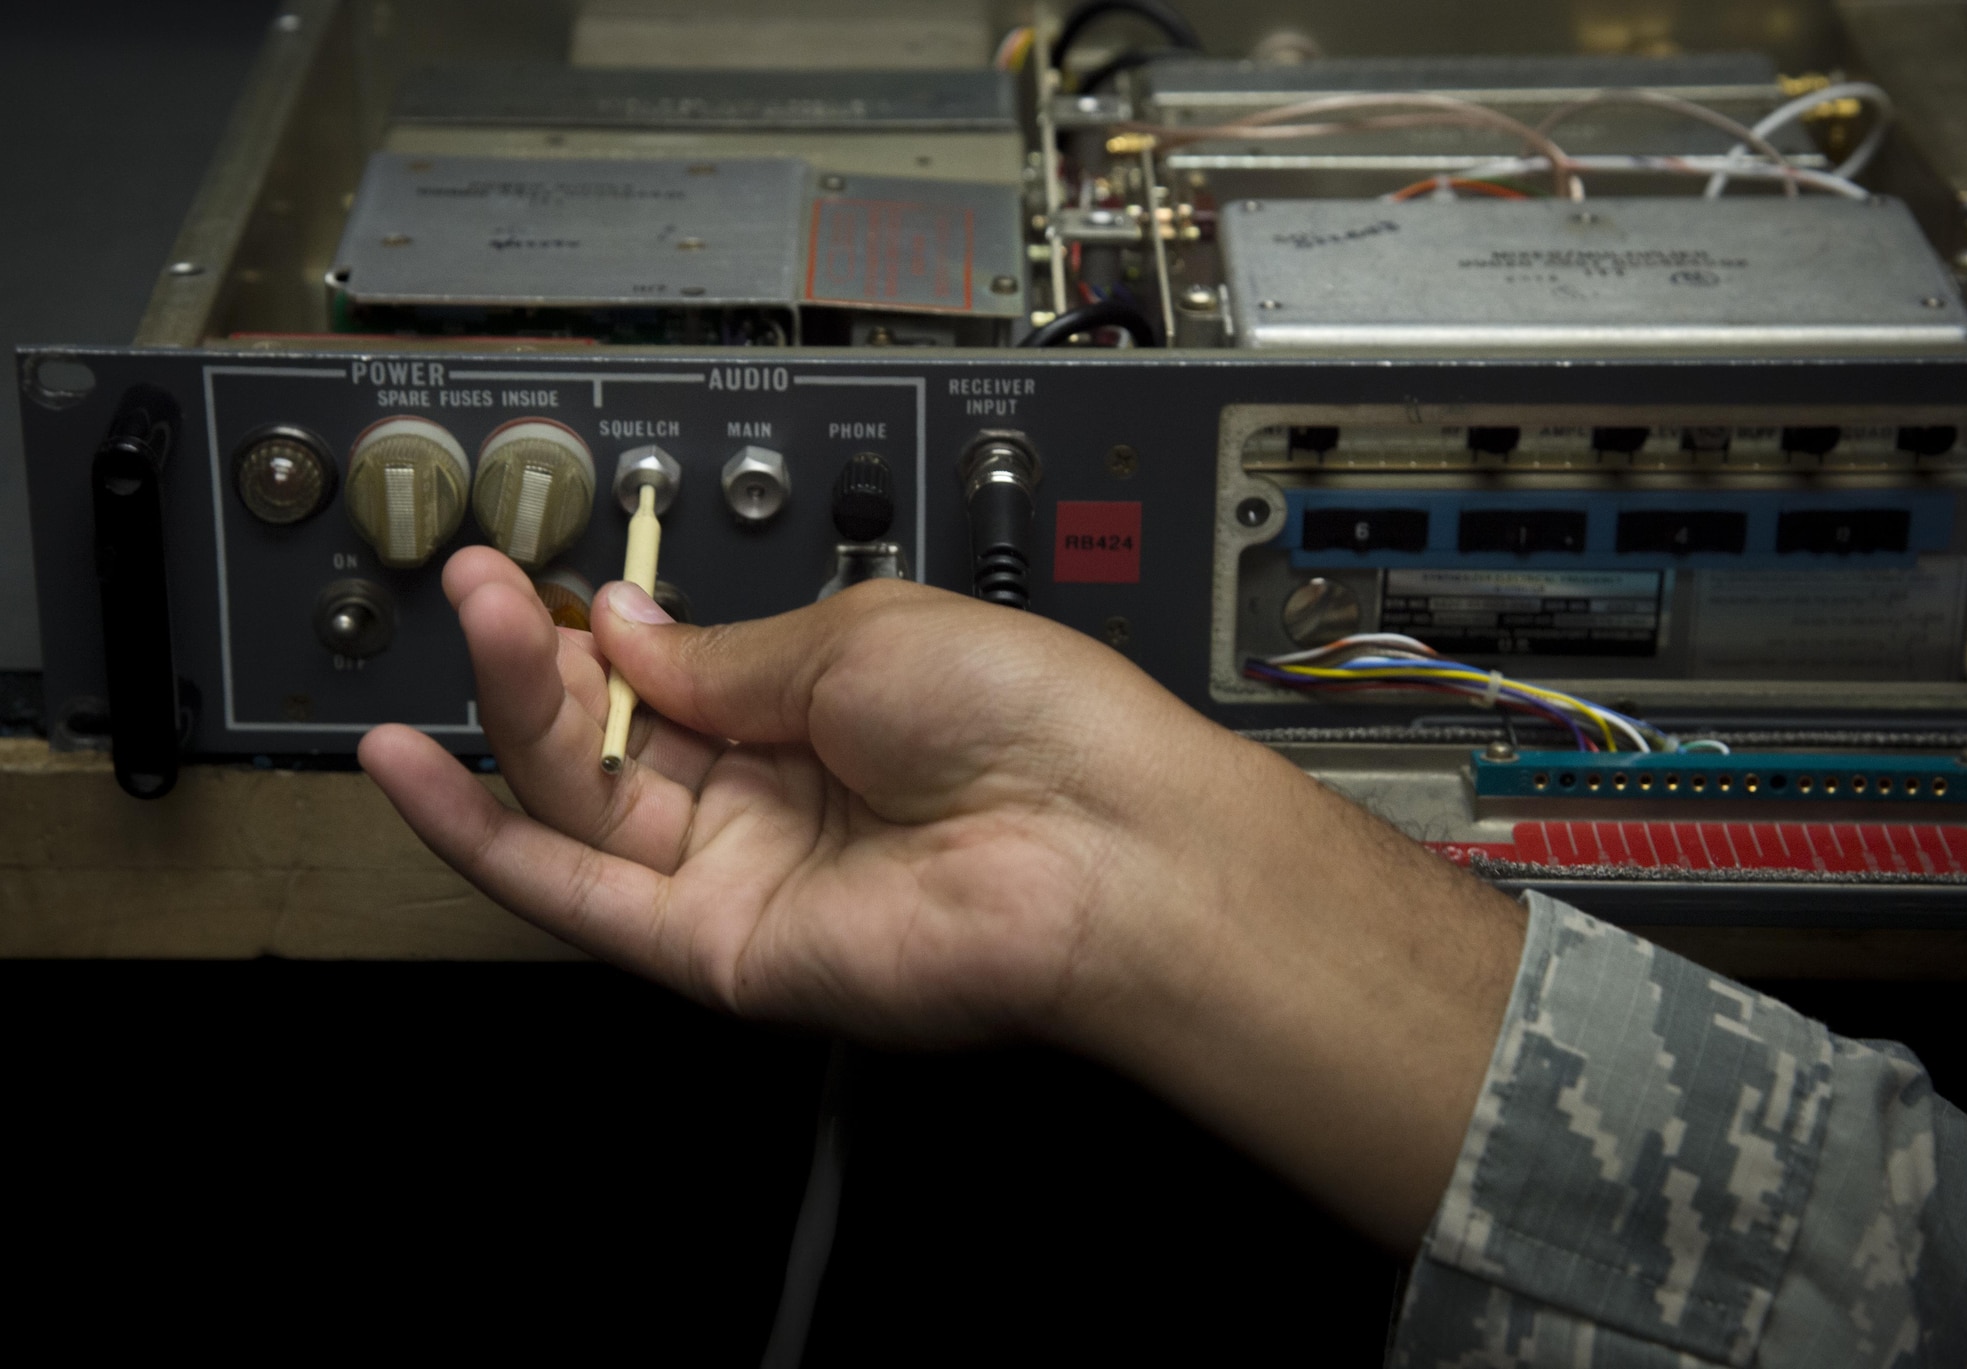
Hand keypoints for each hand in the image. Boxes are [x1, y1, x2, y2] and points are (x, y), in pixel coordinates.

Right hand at [359, 547, 1237, 1043]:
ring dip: (506, 719)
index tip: (534, 574)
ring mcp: (739, 873)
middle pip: (608, 735)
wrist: (1099, 840)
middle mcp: (768, 793)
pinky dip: (482, 838)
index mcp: (810, 706)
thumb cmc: (1021, 714)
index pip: (662, 672)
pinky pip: (575, 895)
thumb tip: (621, 625)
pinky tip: (412, 771)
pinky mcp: (716, 950)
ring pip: (579, 803)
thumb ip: (717, 651)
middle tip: (487, 586)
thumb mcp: (853, 633)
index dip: (591, 628)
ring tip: (469, 629)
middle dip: (538, 659)